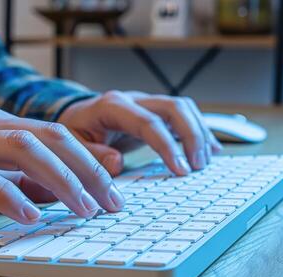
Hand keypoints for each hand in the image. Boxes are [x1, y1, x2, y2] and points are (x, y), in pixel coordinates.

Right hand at [0, 107, 123, 226]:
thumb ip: (20, 178)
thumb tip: (62, 190)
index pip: (55, 132)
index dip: (89, 155)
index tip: (117, 179)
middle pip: (47, 136)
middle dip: (86, 168)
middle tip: (111, 200)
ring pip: (20, 147)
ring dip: (59, 179)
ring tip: (84, 208)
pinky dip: (8, 194)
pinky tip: (30, 214)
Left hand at [58, 91, 222, 175]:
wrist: (73, 117)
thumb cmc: (73, 133)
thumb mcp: (71, 146)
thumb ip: (91, 155)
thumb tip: (117, 162)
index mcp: (112, 106)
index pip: (148, 122)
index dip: (168, 146)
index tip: (180, 170)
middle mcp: (133, 100)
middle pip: (174, 107)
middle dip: (191, 136)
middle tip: (197, 166)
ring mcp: (146, 104)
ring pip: (183, 108)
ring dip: (198, 133)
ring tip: (204, 162)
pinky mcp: (154, 112)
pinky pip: (183, 115)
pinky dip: (199, 131)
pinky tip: (210, 150)